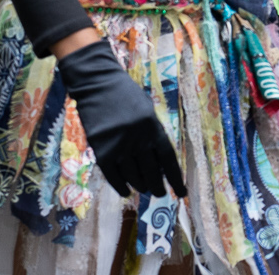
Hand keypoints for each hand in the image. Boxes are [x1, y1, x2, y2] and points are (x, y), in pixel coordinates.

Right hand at [55, 39, 187, 198]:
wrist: (97, 85)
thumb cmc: (125, 96)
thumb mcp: (146, 111)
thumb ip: (152, 133)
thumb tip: (158, 162)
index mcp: (152, 126)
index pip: (168, 159)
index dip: (175, 178)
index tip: (182, 192)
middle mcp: (138, 138)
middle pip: (151, 171)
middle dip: (157, 185)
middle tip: (160, 193)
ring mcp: (119, 146)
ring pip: (133, 176)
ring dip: (140, 185)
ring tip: (144, 189)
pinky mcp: (101, 151)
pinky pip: (113, 176)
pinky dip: (121, 186)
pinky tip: (126, 191)